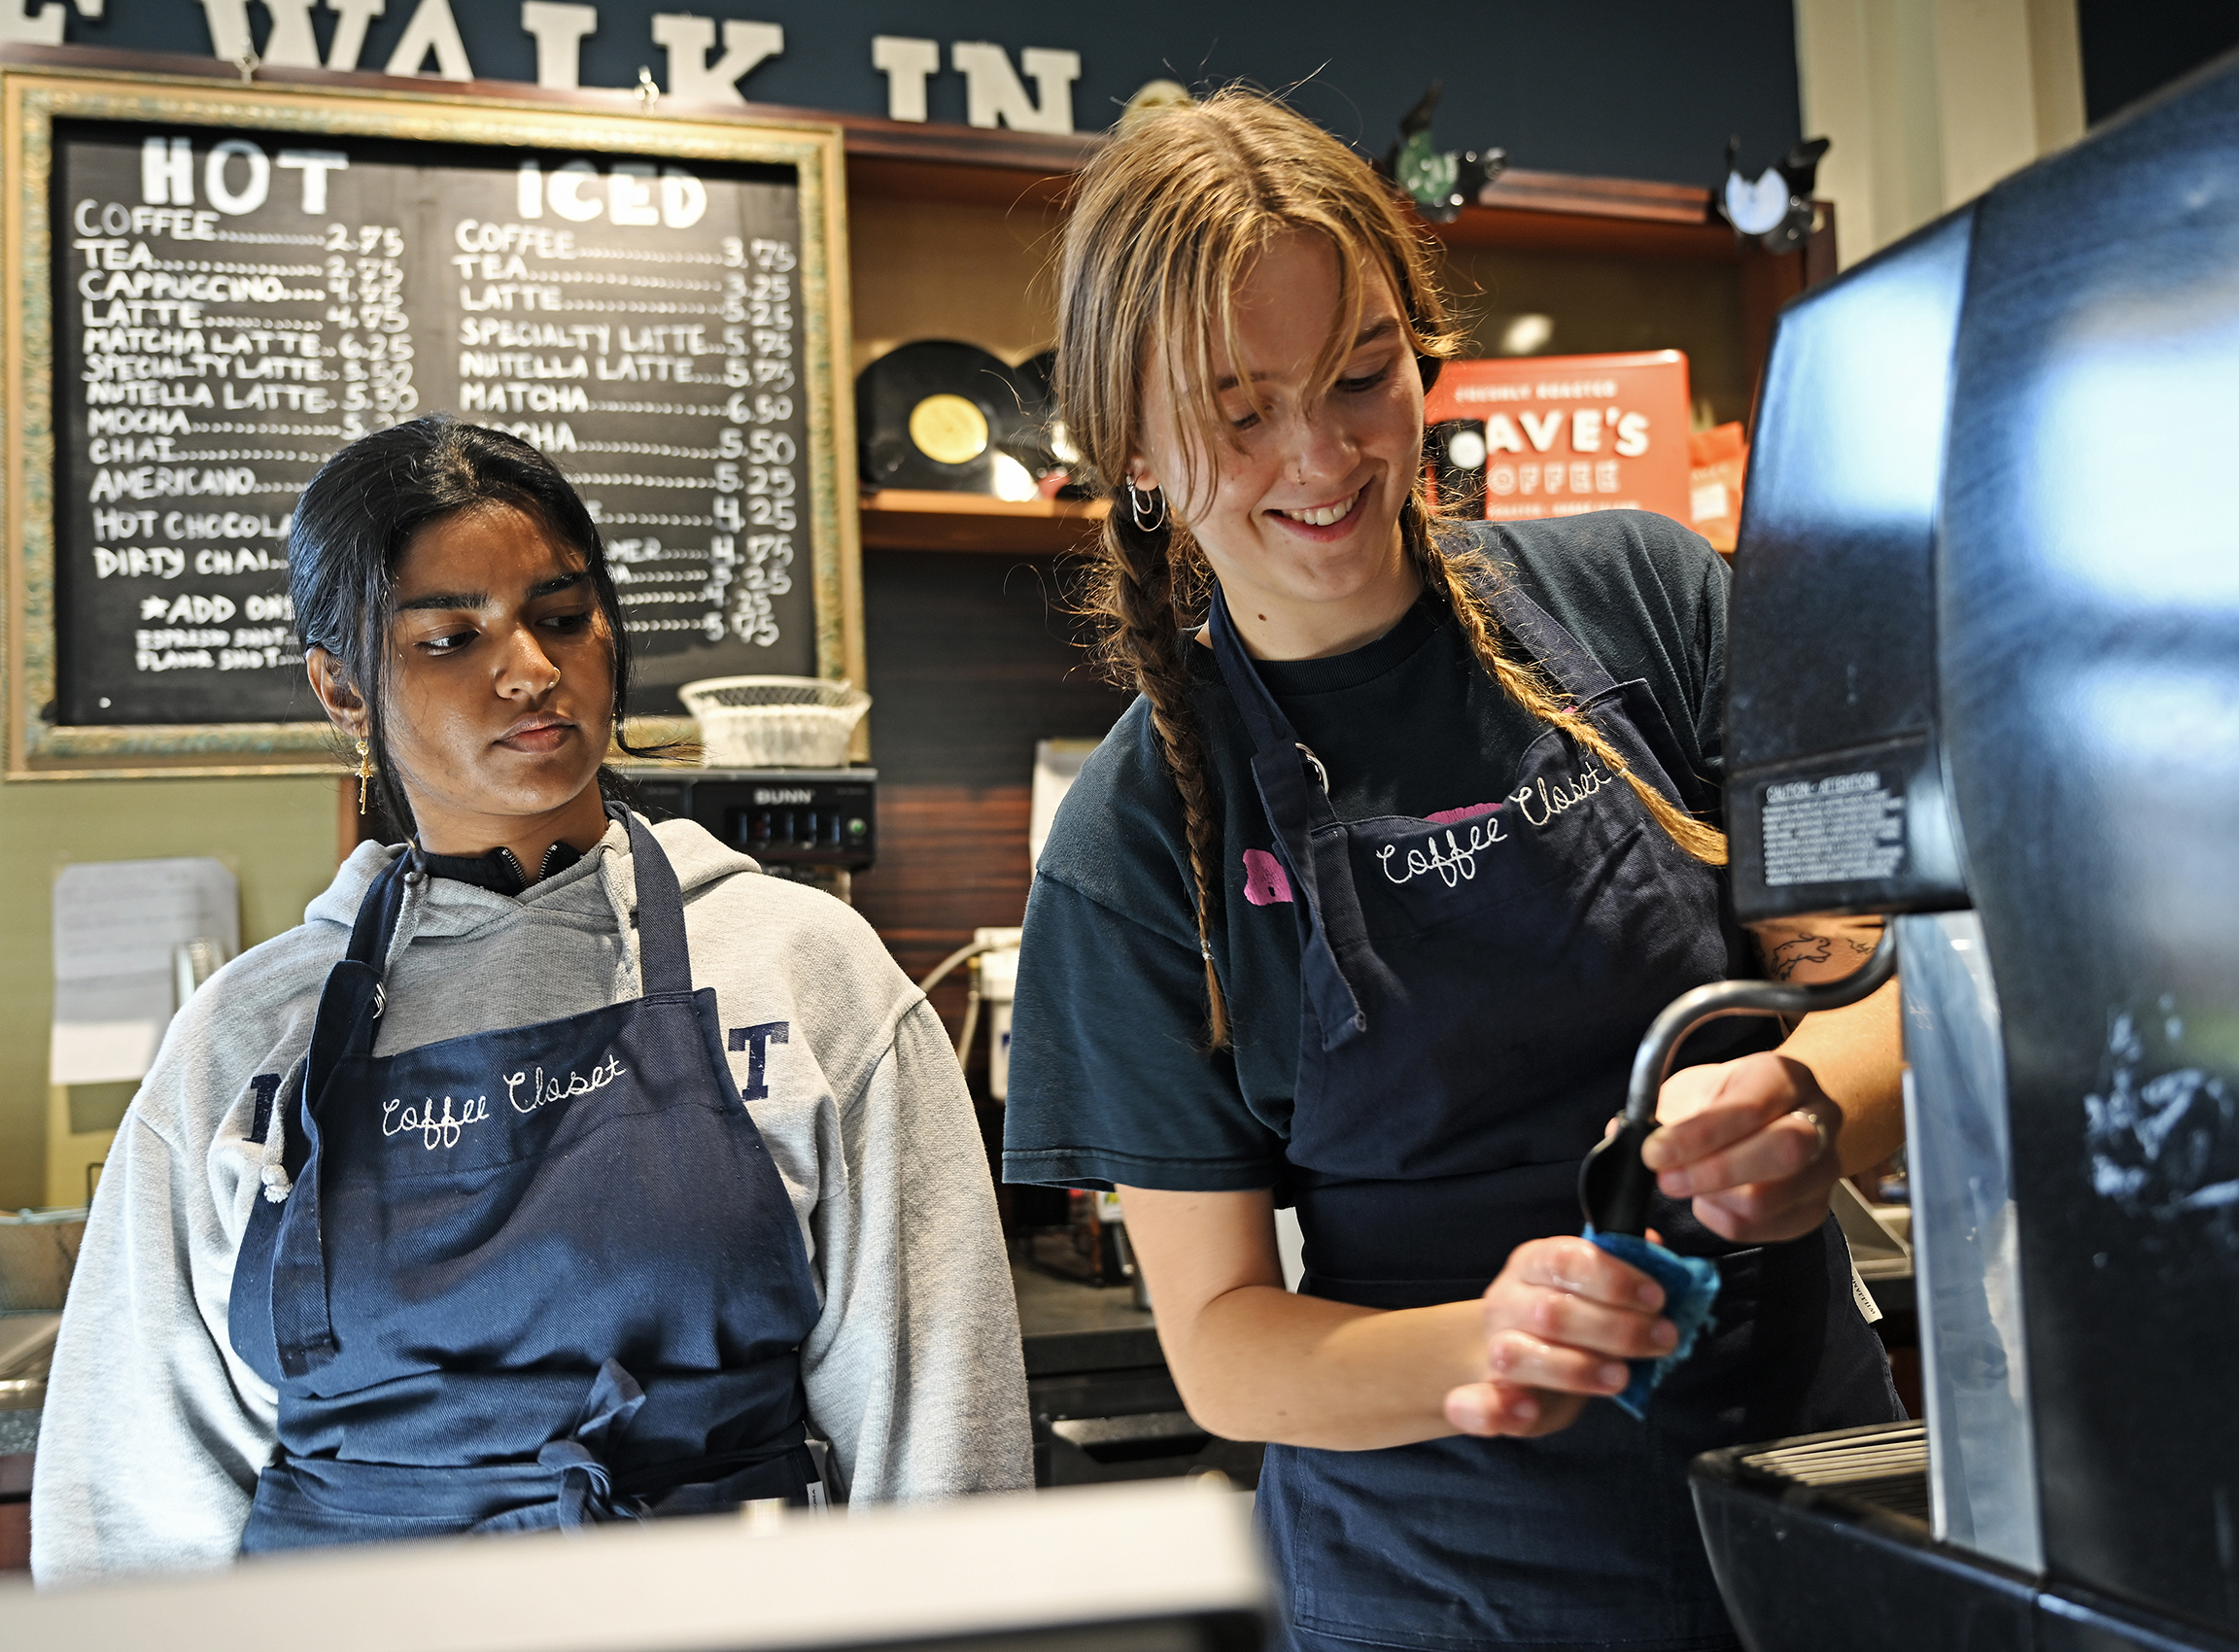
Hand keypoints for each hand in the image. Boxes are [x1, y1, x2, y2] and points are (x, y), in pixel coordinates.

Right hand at [1443, 1235, 1675, 1438]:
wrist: (1510, 1356)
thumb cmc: (1567, 1317)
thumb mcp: (1591, 1285)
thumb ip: (1620, 1267)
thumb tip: (1652, 1242)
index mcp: (1533, 1264)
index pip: (1564, 1259)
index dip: (1613, 1278)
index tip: (1656, 1297)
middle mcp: (1506, 1302)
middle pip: (1551, 1312)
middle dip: (1616, 1328)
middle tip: (1663, 1339)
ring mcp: (1493, 1350)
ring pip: (1516, 1355)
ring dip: (1575, 1368)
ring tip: (1621, 1377)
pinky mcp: (1486, 1398)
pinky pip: (1474, 1405)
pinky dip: (1494, 1410)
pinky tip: (1527, 1411)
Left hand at [1640, 1052, 1841, 1243]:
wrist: (1778, 1115)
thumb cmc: (1727, 1100)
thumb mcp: (1694, 1089)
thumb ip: (1661, 1109)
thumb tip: (1620, 1131)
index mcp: (1784, 1077)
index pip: (1749, 1107)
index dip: (1697, 1135)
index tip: (1653, 1152)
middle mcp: (1817, 1120)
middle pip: (1782, 1152)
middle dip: (1713, 1171)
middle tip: (1666, 1179)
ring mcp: (1823, 1169)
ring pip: (1771, 1198)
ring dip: (1714, 1199)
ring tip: (1683, 1186)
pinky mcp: (1813, 1210)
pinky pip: (1768, 1228)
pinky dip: (1727, 1222)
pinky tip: (1709, 1202)